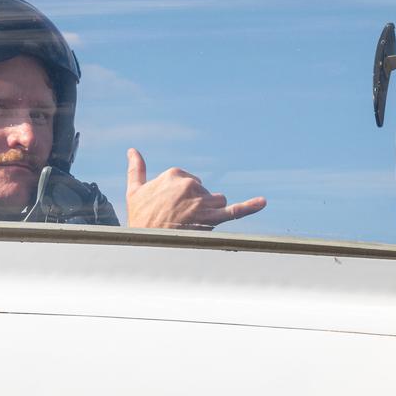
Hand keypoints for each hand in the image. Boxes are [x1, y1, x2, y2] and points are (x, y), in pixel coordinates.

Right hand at [124, 149, 266, 230]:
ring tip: (191, 224)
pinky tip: (262, 202)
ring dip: (210, 213)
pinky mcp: (212, 219)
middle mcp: (190, 184)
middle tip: (179, 219)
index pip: (191, 181)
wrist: (144, 245)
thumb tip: (133, 151)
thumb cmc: (139, 219)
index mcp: (175, 174)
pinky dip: (250, 206)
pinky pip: (235, 211)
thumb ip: (136, 169)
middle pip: (206, 192)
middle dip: (197, 205)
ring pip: (217, 203)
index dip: (184, 197)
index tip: (172, 208)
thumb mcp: (134, 191)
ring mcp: (202, 201)